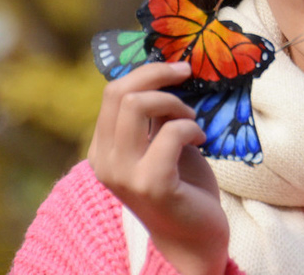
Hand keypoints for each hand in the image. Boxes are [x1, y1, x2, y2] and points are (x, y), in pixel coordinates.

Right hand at [88, 62, 229, 274]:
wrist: (194, 235)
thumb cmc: (183, 184)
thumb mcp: (162, 141)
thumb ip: (155, 115)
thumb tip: (166, 72)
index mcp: (103, 148)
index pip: (112, 91)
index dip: (147, 71)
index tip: (178, 68)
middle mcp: (105, 161)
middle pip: (120, 92)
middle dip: (159, 76)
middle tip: (188, 78)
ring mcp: (124, 174)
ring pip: (136, 105)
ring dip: (175, 104)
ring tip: (192, 120)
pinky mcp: (151, 184)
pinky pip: (170, 133)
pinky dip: (191, 128)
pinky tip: (200, 141)